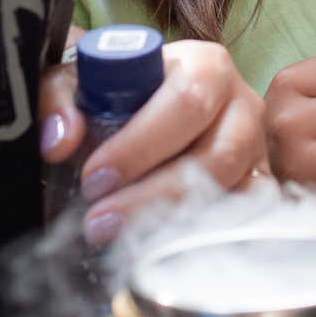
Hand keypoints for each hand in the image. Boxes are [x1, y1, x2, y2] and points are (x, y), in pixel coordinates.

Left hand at [39, 38, 265, 245]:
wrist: (146, 105)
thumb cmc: (118, 92)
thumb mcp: (80, 82)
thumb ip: (57, 100)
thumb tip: (60, 141)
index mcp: (205, 66)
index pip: (184, 104)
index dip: (140, 146)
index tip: (93, 179)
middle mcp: (241, 104)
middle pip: (216, 156)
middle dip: (154, 196)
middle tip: (99, 222)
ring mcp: (256, 148)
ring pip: (233, 192)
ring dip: (175, 222)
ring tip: (120, 241)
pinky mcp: (258, 185)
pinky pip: (247, 218)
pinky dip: (207, 237)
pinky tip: (162, 250)